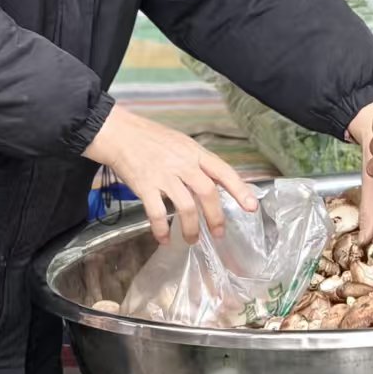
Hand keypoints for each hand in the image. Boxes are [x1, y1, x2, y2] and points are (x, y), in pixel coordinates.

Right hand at [84, 106, 257, 244]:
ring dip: (191, 228)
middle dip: (216, 217)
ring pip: (186, 207)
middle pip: (207, 193)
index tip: (252, 207)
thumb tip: (215, 181)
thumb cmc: (152, 139)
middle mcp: (183, 164)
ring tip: (192, 240)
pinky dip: (161, 229)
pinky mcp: (144, 186)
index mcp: (195, 153)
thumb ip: (198, 162)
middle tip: (218, 233)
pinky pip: (156, 213)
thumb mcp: (182, 144)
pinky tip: (164, 239)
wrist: (120, 134)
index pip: (224, 171)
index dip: (240, 190)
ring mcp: (163, 176)